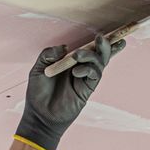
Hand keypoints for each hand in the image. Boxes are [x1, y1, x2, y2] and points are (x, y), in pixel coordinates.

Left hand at [15, 35, 122, 149]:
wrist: (39, 114)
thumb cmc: (37, 92)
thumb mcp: (38, 69)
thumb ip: (48, 54)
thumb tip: (65, 47)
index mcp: (70, 62)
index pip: (88, 49)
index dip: (101, 43)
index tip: (112, 34)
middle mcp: (80, 69)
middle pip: (99, 55)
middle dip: (105, 46)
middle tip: (102, 38)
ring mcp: (84, 79)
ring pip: (99, 63)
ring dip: (90, 56)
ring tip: (77, 56)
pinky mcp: (86, 90)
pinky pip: (95, 75)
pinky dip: (88, 69)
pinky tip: (76, 72)